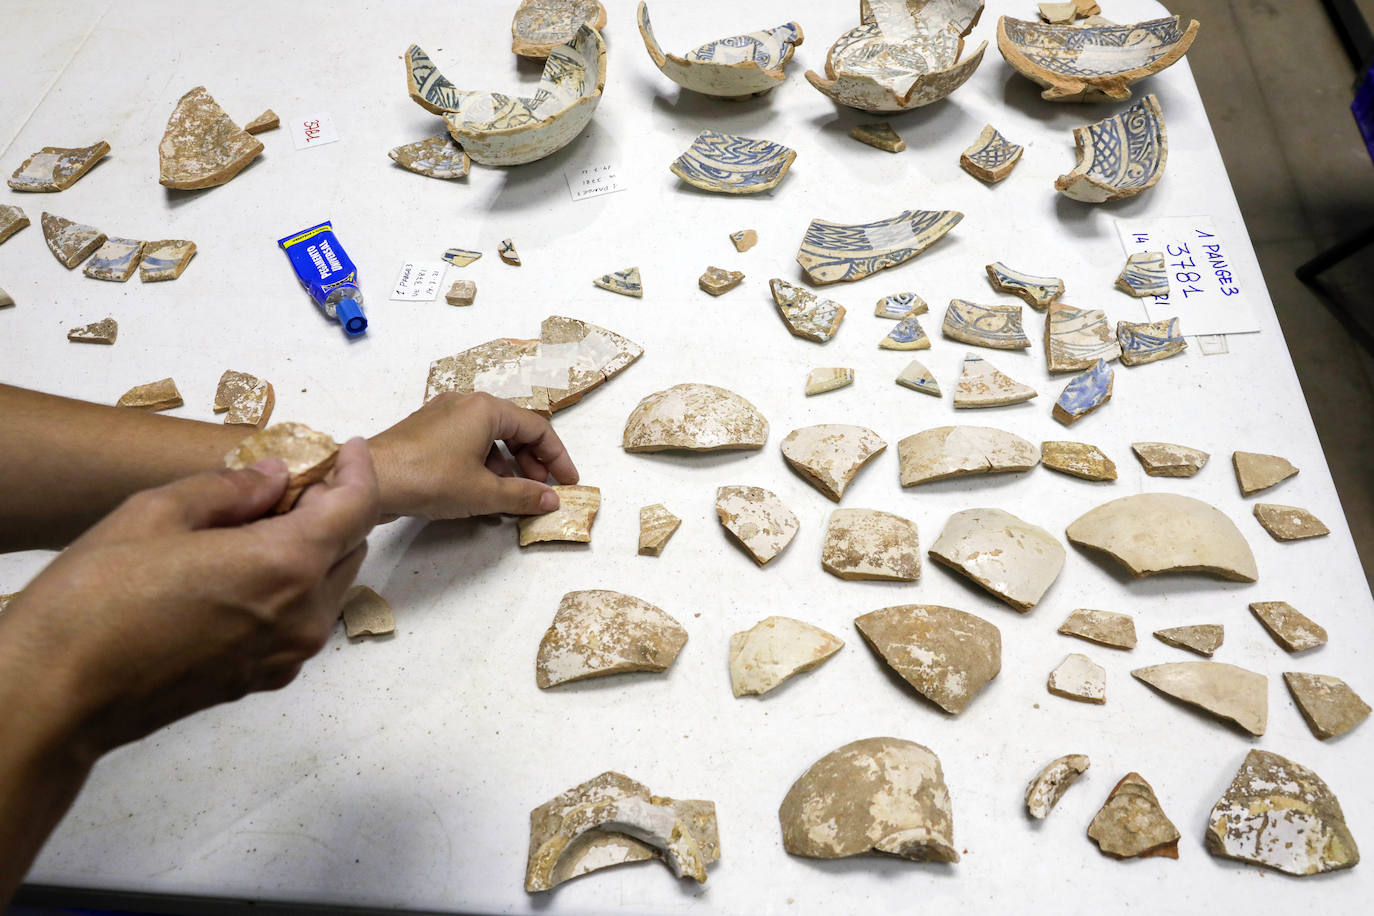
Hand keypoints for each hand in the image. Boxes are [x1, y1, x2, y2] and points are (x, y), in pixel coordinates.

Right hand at [0, 438, 379, 757]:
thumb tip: (274, 476)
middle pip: (350, 547)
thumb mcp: (154, 514)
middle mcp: (302, 616)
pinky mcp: (263, 679)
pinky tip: (245, 570)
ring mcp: (287, 655)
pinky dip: (294, 587)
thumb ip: (228, 489)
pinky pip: (302, 621)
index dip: (359, 472)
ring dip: (315, 550)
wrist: (56, 695)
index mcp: (286, 567)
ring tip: (261, 523)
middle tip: (293, 483)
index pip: (358, 508)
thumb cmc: (94, 601)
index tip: (351, 448)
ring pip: (330, 586)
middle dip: (334, 509)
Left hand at [367, 392, 578, 519]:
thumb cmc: (429, 479)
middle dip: (532, 460)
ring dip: (507, 465)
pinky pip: (466, 441)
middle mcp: (465, 402)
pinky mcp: (425, 430)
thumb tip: (551, 499)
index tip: (568, 482)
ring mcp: (442, 414)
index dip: (557, 457)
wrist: (369, 480)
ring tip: (511, 495)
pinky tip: (480, 490)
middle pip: (513, 428)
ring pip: (488, 436)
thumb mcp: (483, 492)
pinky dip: (482, 463)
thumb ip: (523, 495)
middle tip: (540, 489)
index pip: (537, 427)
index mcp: (486, 408)